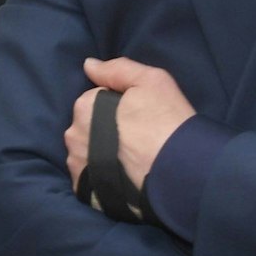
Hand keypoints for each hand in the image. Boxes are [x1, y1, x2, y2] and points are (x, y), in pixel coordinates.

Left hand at [73, 57, 194, 191]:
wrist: (181, 172)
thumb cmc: (168, 122)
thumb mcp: (151, 81)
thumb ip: (117, 69)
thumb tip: (89, 65)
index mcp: (84, 106)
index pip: (94, 101)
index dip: (116, 107)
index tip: (136, 117)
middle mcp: (73, 135)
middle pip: (86, 127)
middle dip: (103, 130)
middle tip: (135, 139)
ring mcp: (77, 165)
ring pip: (85, 153)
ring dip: (99, 154)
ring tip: (129, 160)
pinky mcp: (85, 190)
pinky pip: (87, 178)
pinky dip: (99, 177)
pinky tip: (121, 177)